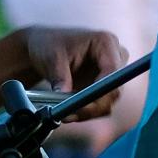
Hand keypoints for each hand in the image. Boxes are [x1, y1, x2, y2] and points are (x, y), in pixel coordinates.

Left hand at [9, 26, 128, 119]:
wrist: (43, 48)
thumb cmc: (48, 45)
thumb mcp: (52, 59)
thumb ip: (60, 78)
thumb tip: (65, 101)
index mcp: (105, 42)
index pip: (113, 71)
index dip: (102, 91)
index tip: (83, 106)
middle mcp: (115, 57)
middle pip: (114, 90)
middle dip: (93, 107)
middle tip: (71, 115)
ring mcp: (112, 73)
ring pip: (109, 102)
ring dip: (89, 112)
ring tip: (65, 114)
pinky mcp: (105, 86)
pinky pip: (101, 105)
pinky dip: (87, 112)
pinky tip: (70, 112)